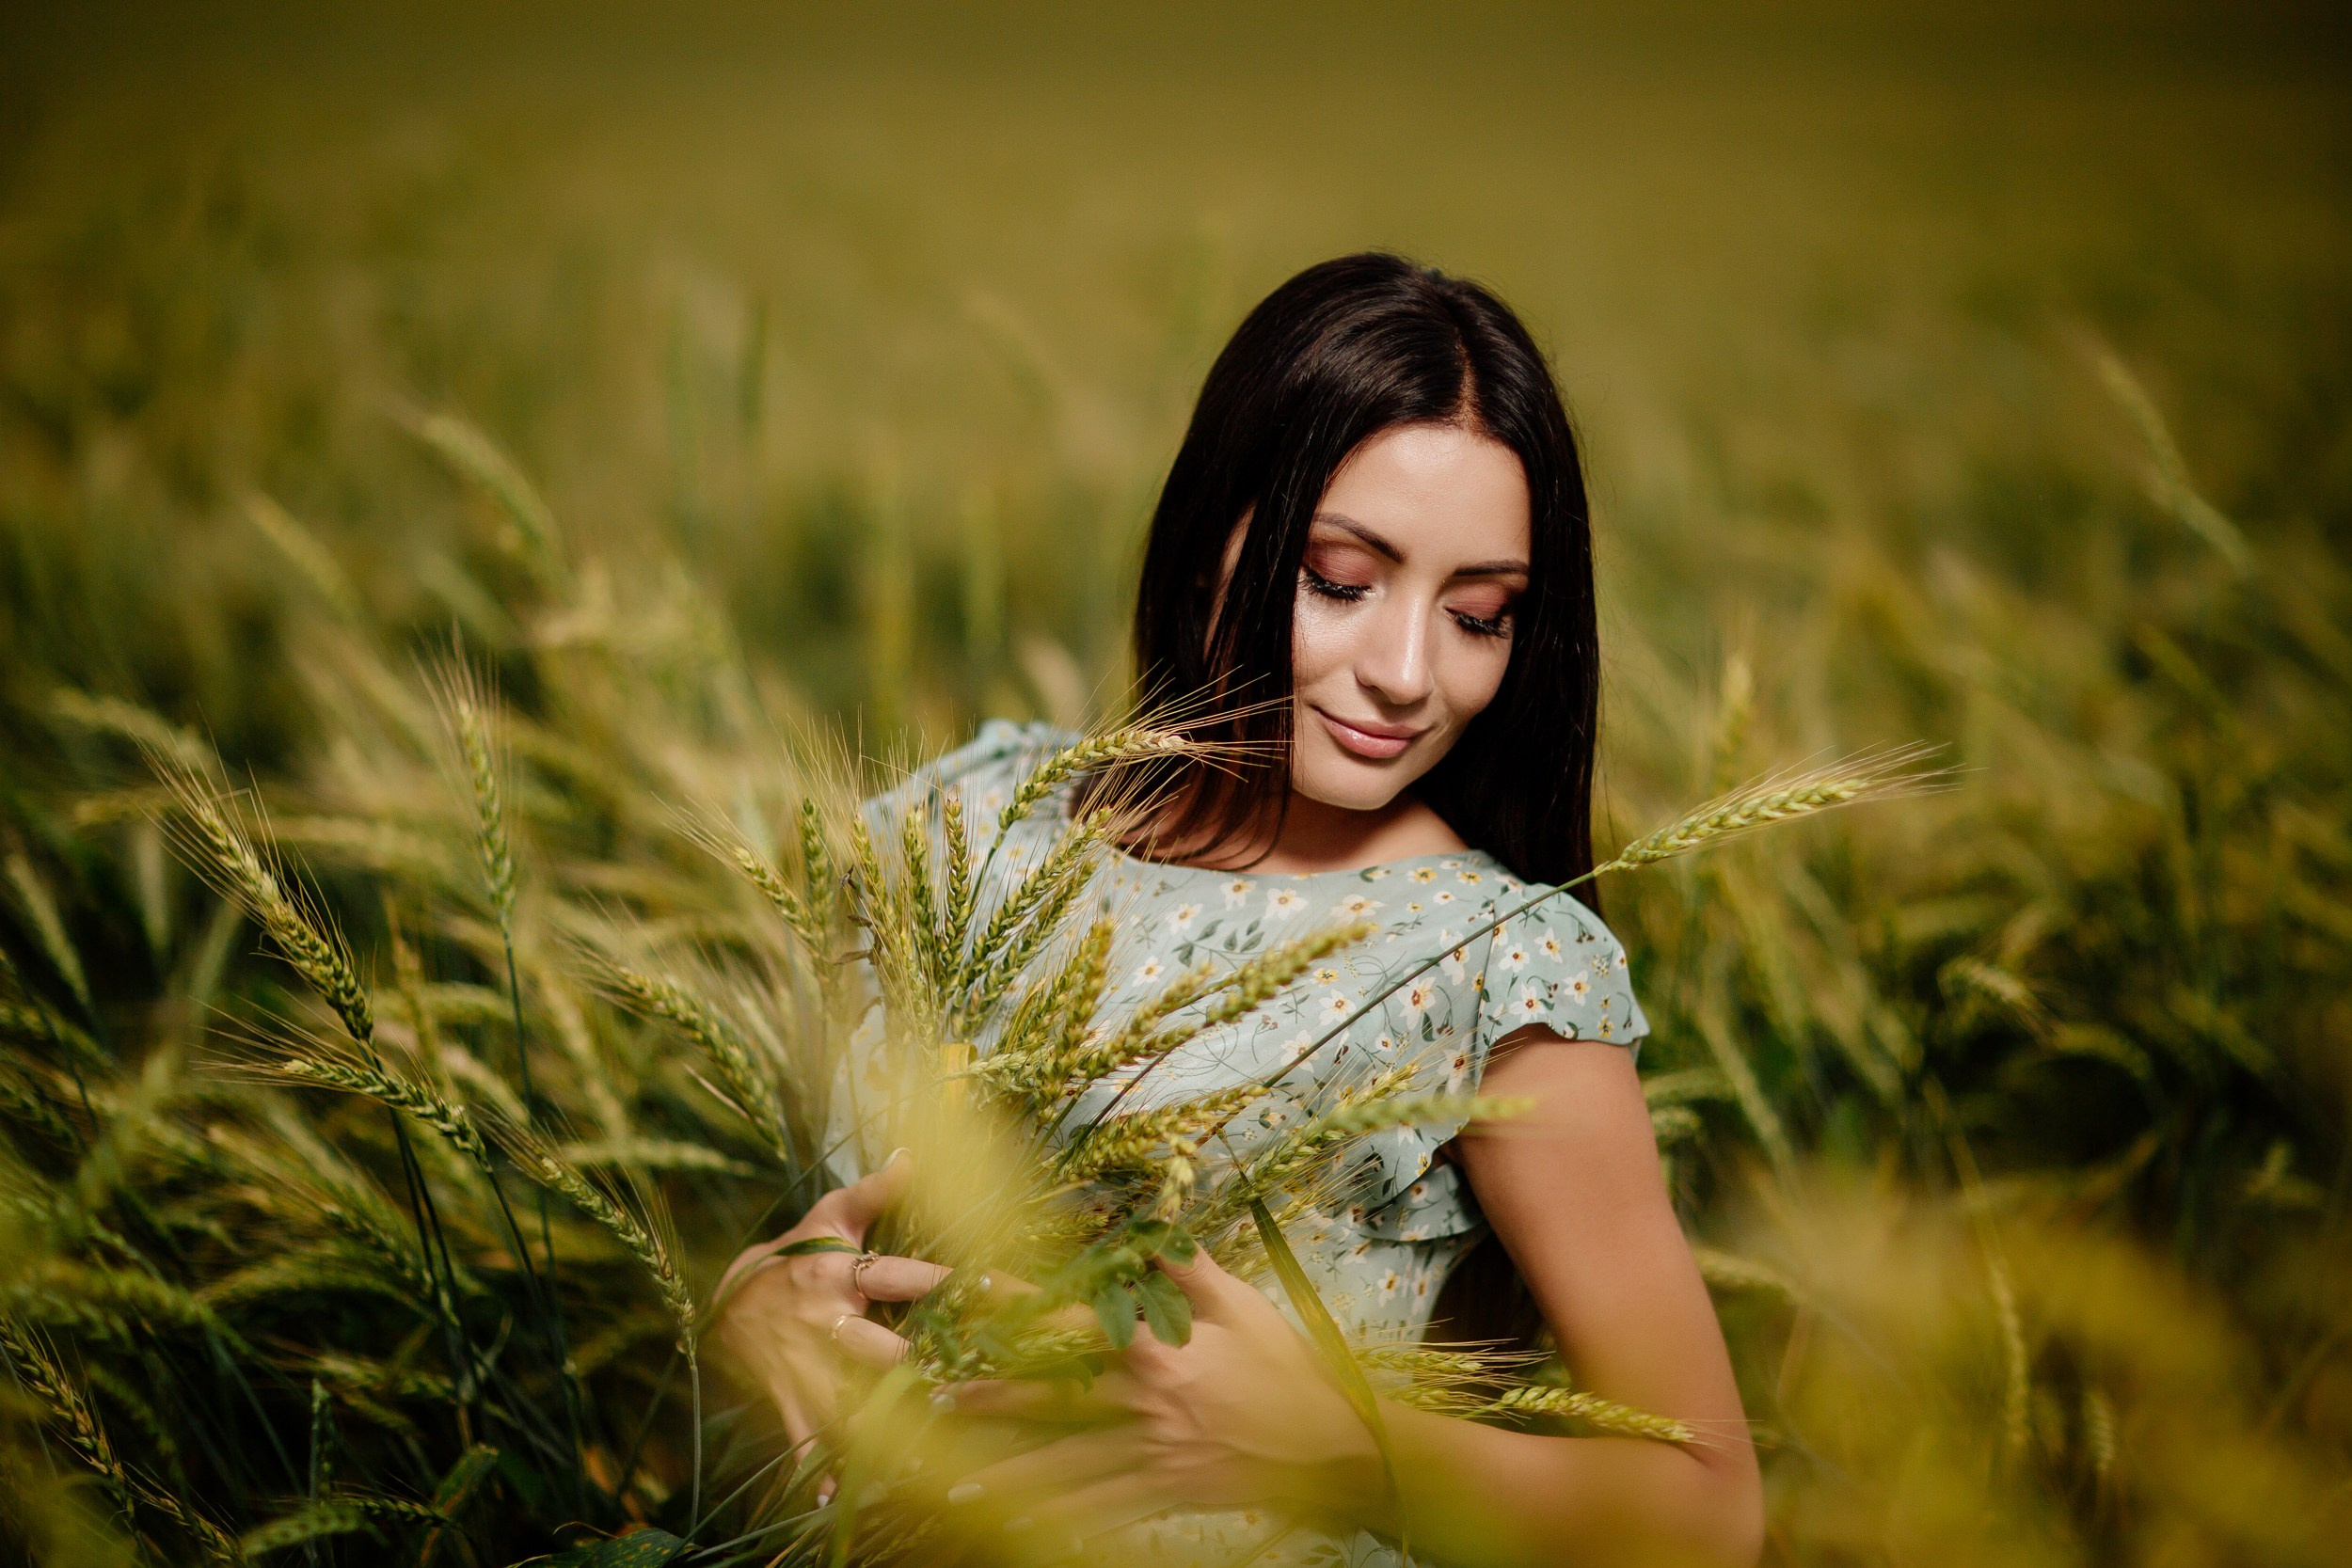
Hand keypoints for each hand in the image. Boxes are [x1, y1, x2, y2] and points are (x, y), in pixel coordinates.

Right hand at [713, 1151, 948, 1469]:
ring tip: (927, 1453)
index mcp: (840, 1273)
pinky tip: (836, 1498)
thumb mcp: (828, 1216)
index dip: (943, 1281)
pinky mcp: (785, 1399)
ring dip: (884, 1427)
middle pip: (879, 1349)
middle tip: (966, 1386)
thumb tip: (913, 1153)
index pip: (900, 1274)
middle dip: (918, 1369)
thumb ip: (874, 1190)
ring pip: (848, 1402)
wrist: (718, 1297)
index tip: (989, 1288)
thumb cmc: (793, 1254)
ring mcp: (804, 1366)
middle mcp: (825, 1321)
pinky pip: (803, 1439)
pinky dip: (818, 1469)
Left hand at [936, 1248, 1383, 1547]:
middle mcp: (1144, 1401)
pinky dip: (1059, 1519)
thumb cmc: (1288, 1367)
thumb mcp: (1243, 1305)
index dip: (1017, 1305)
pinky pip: (1101, 1510)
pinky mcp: (1165, 1493)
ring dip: (1008, 1471)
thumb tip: (1149, 1232)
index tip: (970, 1290)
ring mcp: (1152, 1452)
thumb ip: (1189, 1269)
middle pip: (1051, 1397)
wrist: (1331, 1444)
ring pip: (1064, 1464)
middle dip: (989, 1394)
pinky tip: (1019, 1526)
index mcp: (1158, 1348)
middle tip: (933, 1393)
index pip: (1072, 1321)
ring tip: (953, 1480)